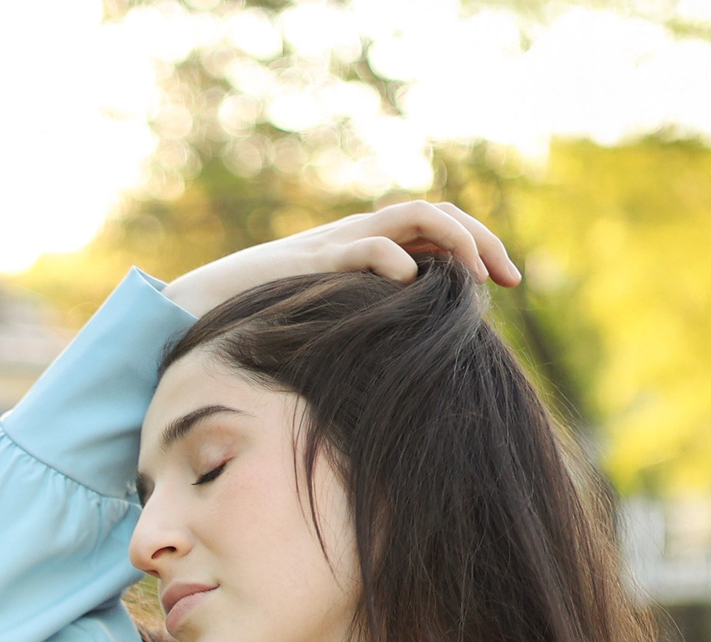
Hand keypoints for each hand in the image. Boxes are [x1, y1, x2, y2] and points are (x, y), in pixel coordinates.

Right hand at [162, 199, 521, 317]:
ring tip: (475, 275)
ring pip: (412, 214)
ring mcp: (336, 243)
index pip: (439, 229)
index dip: (480, 247)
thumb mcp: (329, 324)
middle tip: (511, 280)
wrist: (198, 310)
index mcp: (367, 248)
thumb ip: (368, 324)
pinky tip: (412, 284)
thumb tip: (415, 360)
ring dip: (454, 239)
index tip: (509, 284)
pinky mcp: (312, 262)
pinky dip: (394, 259)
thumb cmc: (262, 327)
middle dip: (482, 240)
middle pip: (438, 213)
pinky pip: (365, 246)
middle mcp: (357, 235)